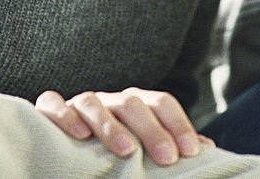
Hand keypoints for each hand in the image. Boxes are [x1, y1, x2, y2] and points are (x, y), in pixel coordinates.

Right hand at [35, 87, 211, 165]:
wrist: (65, 143)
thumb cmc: (113, 146)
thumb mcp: (143, 144)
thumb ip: (169, 143)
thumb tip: (208, 148)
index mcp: (135, 105)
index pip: (161, 103)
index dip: (178, 124)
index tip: (191, 153)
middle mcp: (109, 99)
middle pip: (132, 103)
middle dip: (152, 130)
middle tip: (168, 159)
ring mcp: (79, 103)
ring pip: (93, 102)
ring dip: (110, 125)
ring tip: (127, 151)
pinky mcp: (50, 110)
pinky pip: (52, 103)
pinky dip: (64, 116)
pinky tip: (78, 136)